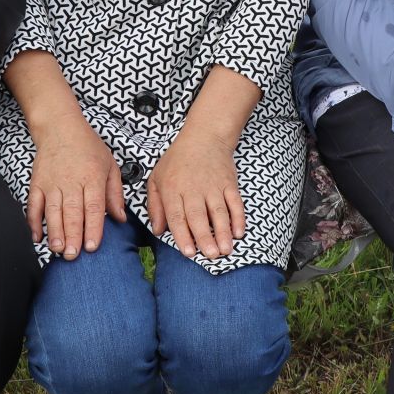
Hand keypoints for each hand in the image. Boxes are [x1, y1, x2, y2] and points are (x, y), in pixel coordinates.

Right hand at [27, 123, 126, 258]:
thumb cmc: (88, 146)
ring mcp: (52, 183)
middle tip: (73, 256)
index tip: (92, 247)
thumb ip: (115, 193)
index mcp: (92, 177)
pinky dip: (33, 222)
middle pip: (72, 213)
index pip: (93, 207)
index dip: (93, 228)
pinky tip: (37, 237)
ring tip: (57, 250)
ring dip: (54, 232)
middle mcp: (71, 181)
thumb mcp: (110, 165)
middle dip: (72, 236)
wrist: (60, 127)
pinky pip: (33, 205)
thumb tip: (120, 217)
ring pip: (52, 212)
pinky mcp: (37, 183)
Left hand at [147, 127, 245, 260]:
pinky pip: (235, 202)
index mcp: (172, 188)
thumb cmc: (177, 160)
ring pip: (219, 211)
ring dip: (223, 231)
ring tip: (226, 250)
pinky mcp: (229, 183)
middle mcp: (193, 188)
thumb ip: (155, 205)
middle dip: (205, 237)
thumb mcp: (157, 178)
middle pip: (198, 216)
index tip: (189, 252)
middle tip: (211, 256)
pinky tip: (239, 232)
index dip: (183, 235)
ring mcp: (213, 186)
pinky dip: (238, 217)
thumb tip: (157, 230)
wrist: (204, 137)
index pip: (177, 215)